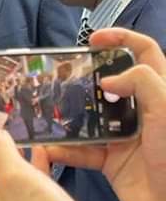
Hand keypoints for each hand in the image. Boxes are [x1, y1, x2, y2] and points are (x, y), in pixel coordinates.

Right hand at [47, 28, 165, 200]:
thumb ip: (142, 83)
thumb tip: (107, 80)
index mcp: (161, 93)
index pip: (144, 52)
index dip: (121, 38)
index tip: (93, 39)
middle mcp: (141, 110)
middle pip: (110, 83)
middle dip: (85, 77)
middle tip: (60, 75)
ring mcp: (124, 136)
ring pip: (90, 116)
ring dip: (68, 114)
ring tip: (46, 109)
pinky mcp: (111, 161)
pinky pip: (81, 151)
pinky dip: (64, 150)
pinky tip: (47, 147)